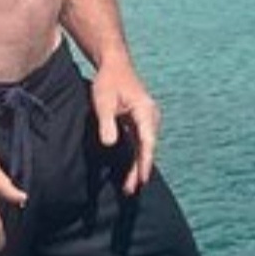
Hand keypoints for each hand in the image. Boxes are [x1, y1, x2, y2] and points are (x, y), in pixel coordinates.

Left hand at [91, 58, 160, 193]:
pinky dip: (136, 156)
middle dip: (140, 170)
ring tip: (130, 187)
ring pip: (144, 147)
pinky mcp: (140, 121)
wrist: (114, 64)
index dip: (144, 162)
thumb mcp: (103, 101)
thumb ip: (107, 123)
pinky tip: (131, 170)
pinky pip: (140, 143)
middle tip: (132, 191)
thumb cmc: (108, 81)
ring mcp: (147, 119)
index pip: (147, 142)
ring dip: (138, 166)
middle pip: (147, 148)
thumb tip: (111, 144)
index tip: (142, 179)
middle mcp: (151, 117)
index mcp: (145, 111)